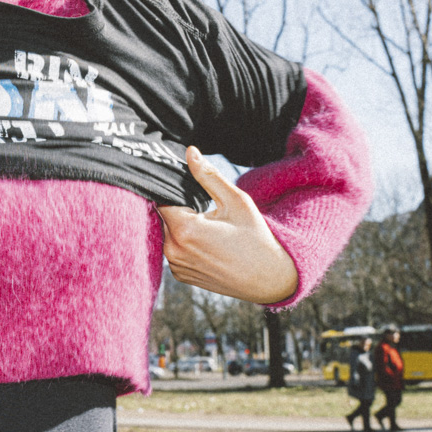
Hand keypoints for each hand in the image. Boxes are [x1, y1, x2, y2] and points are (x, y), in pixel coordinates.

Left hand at [156, 145, 297, 304]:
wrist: (269, 279)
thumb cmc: (256, 238)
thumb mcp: (236, 201)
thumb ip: (208, 176)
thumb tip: (190, 152)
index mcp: (185, 230)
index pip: (162, 200)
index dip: (174, 190)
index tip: (189, 189)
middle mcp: (174, 251)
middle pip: (164, 217)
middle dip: (179, 208)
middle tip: (204, 207)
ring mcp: (177, 266)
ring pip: (169, 234)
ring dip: (181, 227)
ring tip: (209, 227)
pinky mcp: (182, 276)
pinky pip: (175, 251)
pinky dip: (185, 243)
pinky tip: (207, 243)